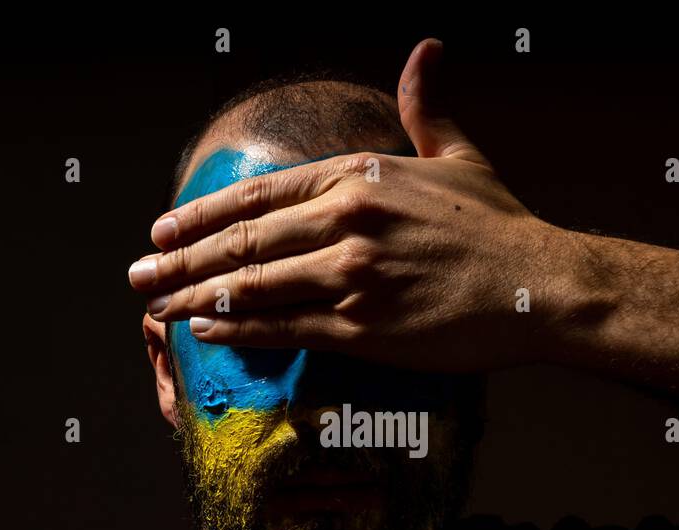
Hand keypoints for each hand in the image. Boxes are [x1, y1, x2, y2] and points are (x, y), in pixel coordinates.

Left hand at [128, 38, 588, 372]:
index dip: (203, 213)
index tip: (165, 226)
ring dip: (195, 297)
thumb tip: (424, 49)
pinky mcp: (363, 329)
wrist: (541, 287)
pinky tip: (205, 333)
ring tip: (155, 307)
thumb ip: (424, 106)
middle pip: (242, 241)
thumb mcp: (458, 154)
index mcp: (359, 176)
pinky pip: (285, 328)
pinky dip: (240, 331)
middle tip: (137, 273)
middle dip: (180, 260)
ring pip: (253, 286)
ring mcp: (351, 277)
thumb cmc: (500, 227)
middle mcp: (346, 222)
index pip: (258, 192)